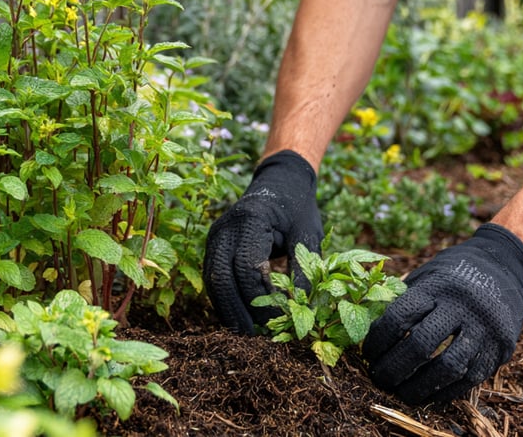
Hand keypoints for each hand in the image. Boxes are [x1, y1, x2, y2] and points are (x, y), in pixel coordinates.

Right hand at [203, 150, 322, 333]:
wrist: (280, 183)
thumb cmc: (298, 209)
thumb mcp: (309, 236)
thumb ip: (304, 272)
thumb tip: (301, 313)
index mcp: (251, 220)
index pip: (247, 268)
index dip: (260, 299)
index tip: (278, 322)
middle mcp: (226, 227)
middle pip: (223, 277)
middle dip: (238, 311)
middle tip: (256, 338)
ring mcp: (215, 236)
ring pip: (213, 281)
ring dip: (228, 309)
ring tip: (246, 334)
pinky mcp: (214, 245)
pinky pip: (214, 277)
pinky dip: (224, 299)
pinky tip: (239, 317)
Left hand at [362, 223, 522, 403]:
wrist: (503, 265)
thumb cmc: (452, 275)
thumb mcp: (426, 276)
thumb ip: (403, 300)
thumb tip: (369, 330)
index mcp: (436, 287)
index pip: (399, 317)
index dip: (377, 340)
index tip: (367, 354)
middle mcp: (461, 306)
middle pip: (421, 345)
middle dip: (394, 368)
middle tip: (378, 378)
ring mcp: (484, 328)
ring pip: (448, 367)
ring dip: (420, 386)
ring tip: (401, 394)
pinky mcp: (501, 347)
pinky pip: (472, 378)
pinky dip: (447, 392)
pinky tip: (428, 395)